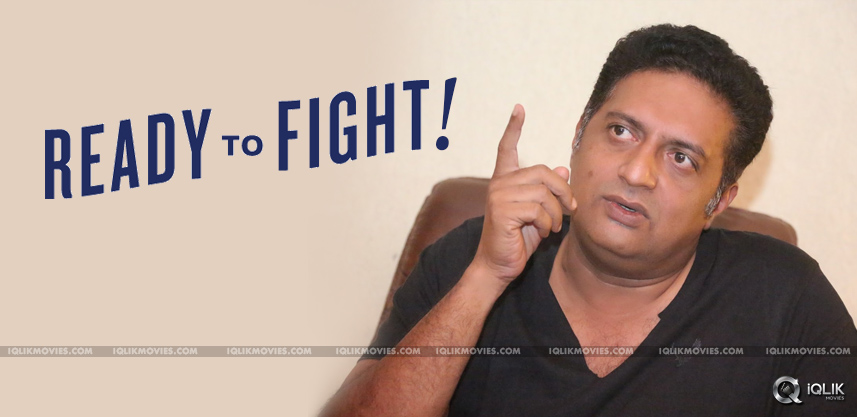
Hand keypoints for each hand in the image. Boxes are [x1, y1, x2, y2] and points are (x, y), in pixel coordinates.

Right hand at [471, 104, 576, 286]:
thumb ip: (548, 192)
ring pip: (543, 193)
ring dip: (555, 213)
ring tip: (551, 227)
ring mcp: (498, 196)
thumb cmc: (518, 240)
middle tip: (570, 210)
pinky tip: (542, 232)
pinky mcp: (502, 211)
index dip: (513, 128)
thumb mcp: (539, 214)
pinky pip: (537, 209)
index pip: (507, 148)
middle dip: (563, 192)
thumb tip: (562, 169)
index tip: (518, 109)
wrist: (499, 265)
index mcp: (504, 181)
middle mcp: (499, 184)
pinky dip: (547, 223)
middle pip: (542, 173)